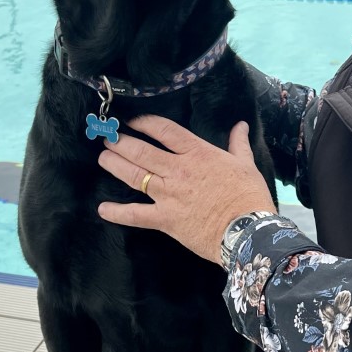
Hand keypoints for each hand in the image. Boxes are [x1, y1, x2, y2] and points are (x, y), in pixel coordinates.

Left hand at [96, 116, 275, 264]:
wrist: (247, 230)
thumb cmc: (248, 196)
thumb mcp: (245, 164)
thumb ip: (238, 143)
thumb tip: (241, 125)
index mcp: (197, 153)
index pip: (164, 130)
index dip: (144, 122)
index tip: (132, 120)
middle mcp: (178, 170)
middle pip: (142, 151)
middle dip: (121, 143)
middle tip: (109, 138)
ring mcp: (169, 194)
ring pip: (134, 176)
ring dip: (115, 166)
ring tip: (103, 158)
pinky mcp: (165, 219)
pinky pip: (135, 215)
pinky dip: (117, 212)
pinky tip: (103, 209)